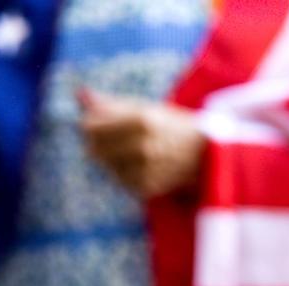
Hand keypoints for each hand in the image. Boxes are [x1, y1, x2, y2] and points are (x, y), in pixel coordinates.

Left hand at [78, 88, 204, 198]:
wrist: (207, 155)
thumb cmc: (173, 126)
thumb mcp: (145, 108)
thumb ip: (110, 103)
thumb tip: (80, 93)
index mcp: (140, 120)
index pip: (91, 127)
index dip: (88, 125)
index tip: (93, 124)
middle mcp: (141, 146)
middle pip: (94, 149)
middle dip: (98, 144)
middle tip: (114, 139)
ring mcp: (144, 170)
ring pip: (106, 166)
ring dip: (112, 160)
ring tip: (133, 152)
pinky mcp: (146, 189)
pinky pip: (120, 181)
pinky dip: (125, 174)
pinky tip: (141, 166)